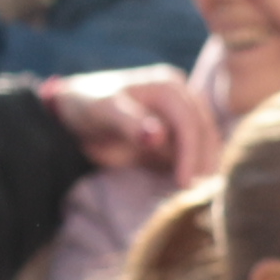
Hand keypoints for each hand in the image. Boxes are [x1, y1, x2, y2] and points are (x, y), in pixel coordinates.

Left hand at [43, 65, 220, 187]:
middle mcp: (180, 97)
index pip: (188, 121)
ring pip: (203, 141)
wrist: (76, 113)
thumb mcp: (103, 112)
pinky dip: (189, 167)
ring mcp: (180, 115)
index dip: (190, 152)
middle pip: (203, 130)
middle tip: (193, 193)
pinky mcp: (175, 134)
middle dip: (202, 161)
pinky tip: (184, 185)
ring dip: (201, 165)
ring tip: (193, 192)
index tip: (184, 182)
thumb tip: (158, 136)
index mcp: (167, 86)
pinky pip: (189, 151)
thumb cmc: (88, 107)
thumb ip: (130, 124)